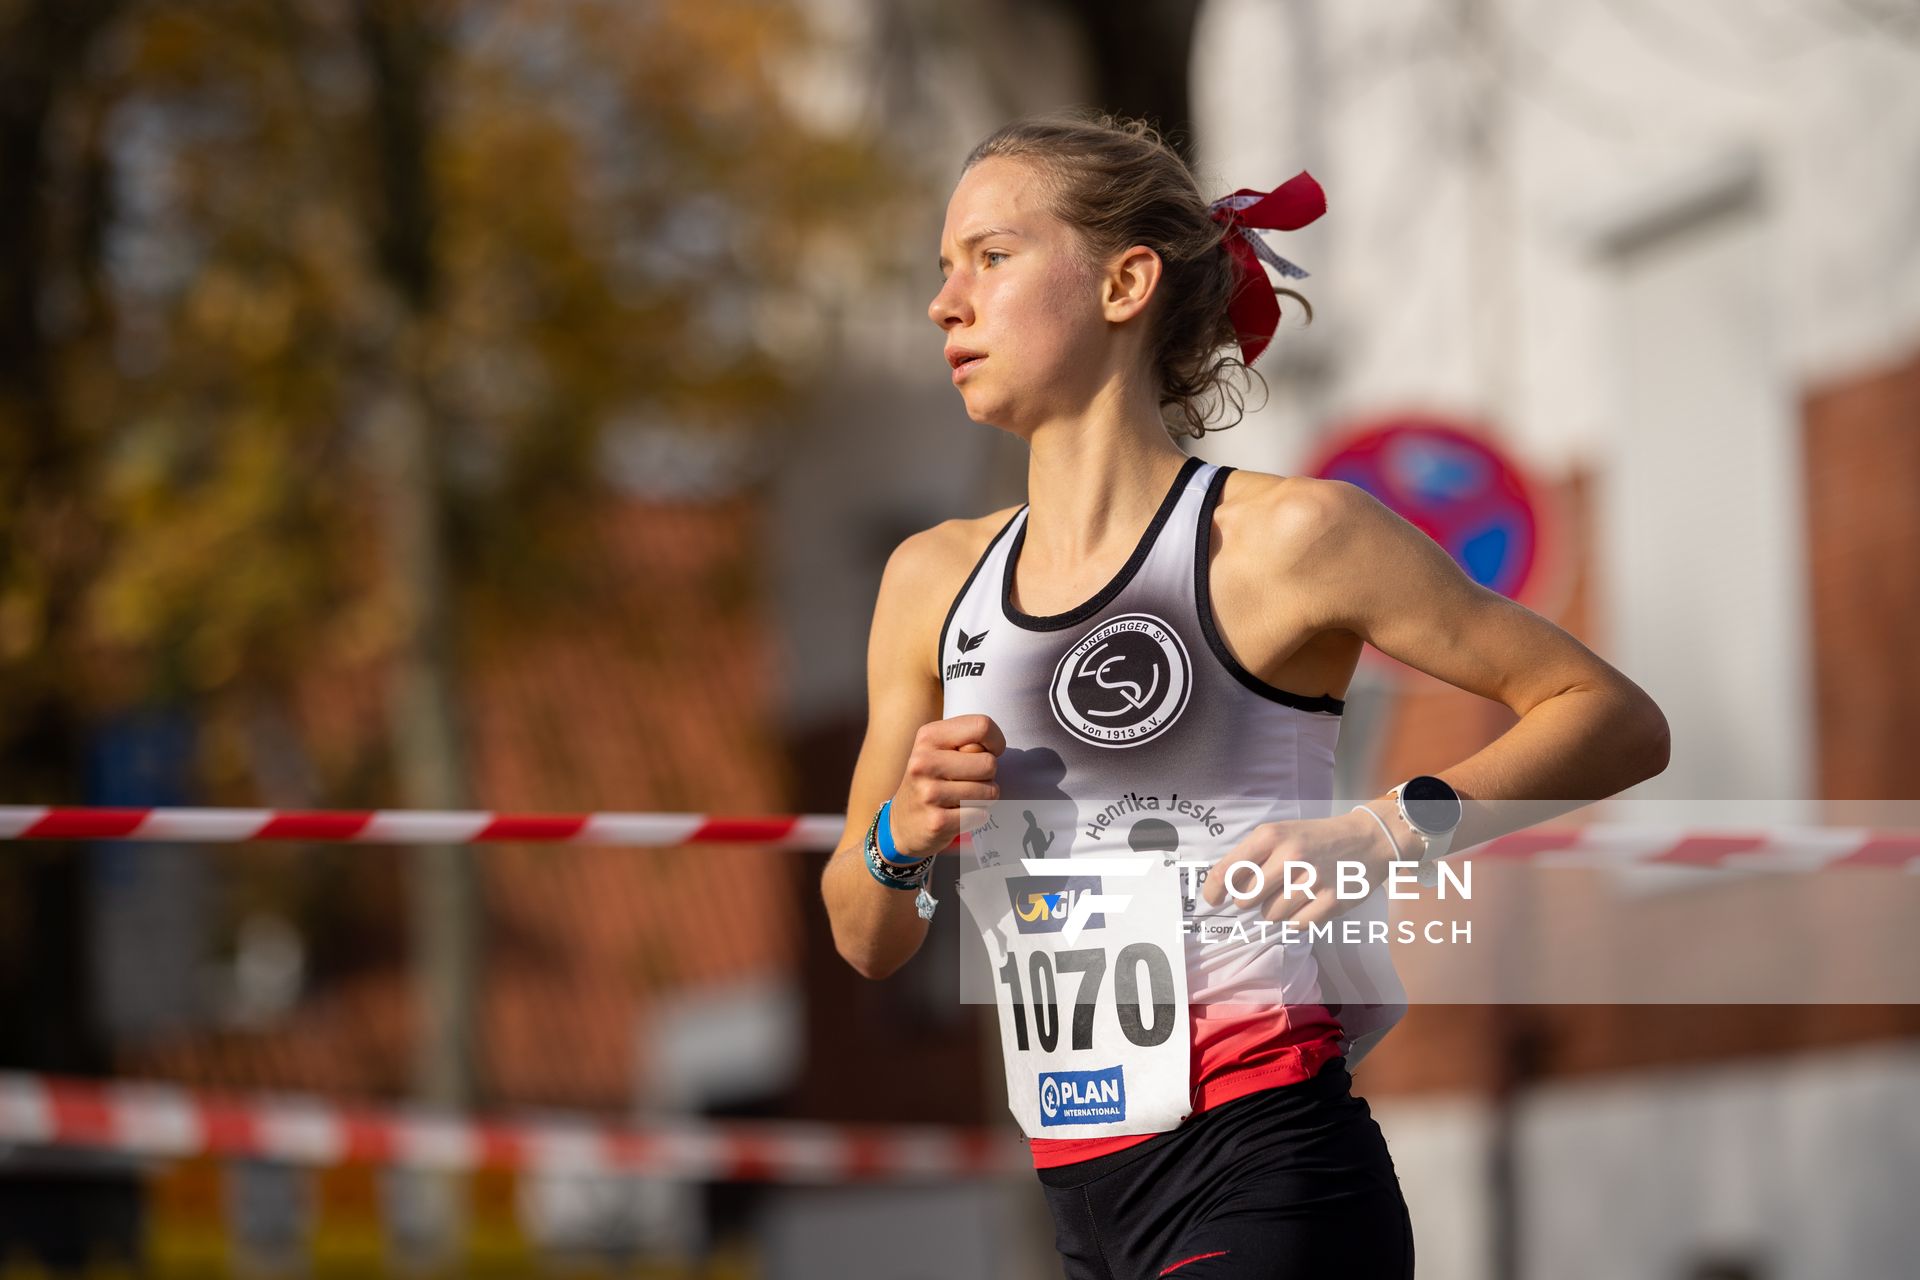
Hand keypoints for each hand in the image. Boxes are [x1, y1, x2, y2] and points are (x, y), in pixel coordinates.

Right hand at [888, 714, 1004, 858]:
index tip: (987, 753)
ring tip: (962, 798)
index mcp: (928, 737)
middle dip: (988, 775)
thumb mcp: (939, 750)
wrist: (902, 823)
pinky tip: (958, 814)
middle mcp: (923, 763)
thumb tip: (992, 750)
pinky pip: (980, 814)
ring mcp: (928, 794)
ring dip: (983, 798)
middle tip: (968, 780)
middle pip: (989, 763)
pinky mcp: (937, 822)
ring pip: (989, 791)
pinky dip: (976, 815)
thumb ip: (967, 741)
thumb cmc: (931, 780)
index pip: (982, 726)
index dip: (996, 741)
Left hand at [1196, 808, 1416, 927]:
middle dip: (1251, 900)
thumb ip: (1251, 857)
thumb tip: (1221, 888)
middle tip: (1269, 889)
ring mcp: (1312, 880)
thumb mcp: (1280, 834)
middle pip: (1246, 900)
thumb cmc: (1315, 839)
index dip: (1213, 890)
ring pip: (1271, 916)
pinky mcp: (1332, 902)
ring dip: (1276, 910)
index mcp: (1271, 836)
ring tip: (1295, 892)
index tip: (1212, 900)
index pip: (1228, 871)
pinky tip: (1309, 903)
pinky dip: (1297, 920)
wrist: (1368, 839)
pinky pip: (1296, 926)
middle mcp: (1290, 856)